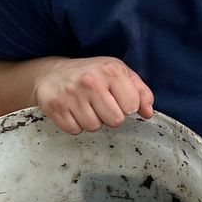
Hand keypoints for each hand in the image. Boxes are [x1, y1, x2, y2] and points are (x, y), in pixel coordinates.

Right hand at [33, 56, 154, 132]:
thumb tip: (148, 113)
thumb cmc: (92, 74)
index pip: (132, 106)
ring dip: (93, 121)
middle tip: (101, 104)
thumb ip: (140, 92)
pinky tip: (74, 111)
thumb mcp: (119, 74)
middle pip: (115, 120)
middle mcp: (91, 81)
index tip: (118, 99)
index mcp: (111, 70)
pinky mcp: (55, 107)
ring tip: (86, 106)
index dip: (127, 106)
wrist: (53, 73)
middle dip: (111, 116)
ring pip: (94, 127)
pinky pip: (75, 130)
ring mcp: (71, 94)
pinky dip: (76, 124)